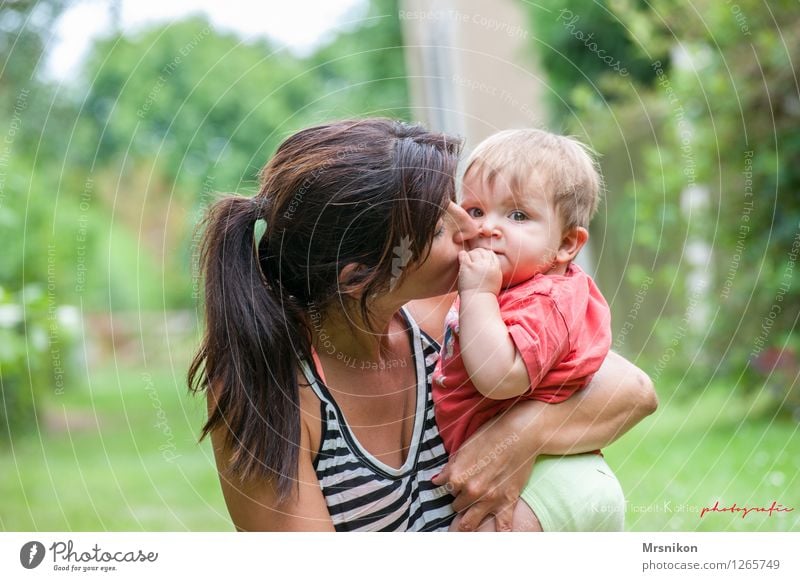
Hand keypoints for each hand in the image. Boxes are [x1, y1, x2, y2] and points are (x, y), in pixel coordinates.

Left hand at [432, 412, 538, 530]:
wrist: (520, 434)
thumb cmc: (491, 435)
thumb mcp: (465, 447)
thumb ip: (449, 468)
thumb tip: (436, 481)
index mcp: (457, 477)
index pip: (446, 491)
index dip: (452, 487)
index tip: (457, 484)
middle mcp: (471, 492)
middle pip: (457, 507)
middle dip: (460, 502)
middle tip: (466, 496)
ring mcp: (489, 500)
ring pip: (469, 524)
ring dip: (466, 524)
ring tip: (466, 525)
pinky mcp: (507, 502)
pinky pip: (502, 527)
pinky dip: (498, 534)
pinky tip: (493, 537)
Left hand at [457, 249, 501, 294]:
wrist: (478, 302)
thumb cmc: (485, 294)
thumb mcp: (495, 280)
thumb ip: (493, 269)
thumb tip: (488, 262)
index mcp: (496, 268)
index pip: (490, 253)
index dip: (484, 255)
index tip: (479, 260)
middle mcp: (488, 265)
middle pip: (482, 251)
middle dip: (476, 254)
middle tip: (471, 260)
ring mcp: (478, 265)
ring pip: (473, 252)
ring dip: (469, 255)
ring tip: (467, 262)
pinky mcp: (468, 267)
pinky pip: (464, 255)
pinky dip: (462, 255)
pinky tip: (461, 259)